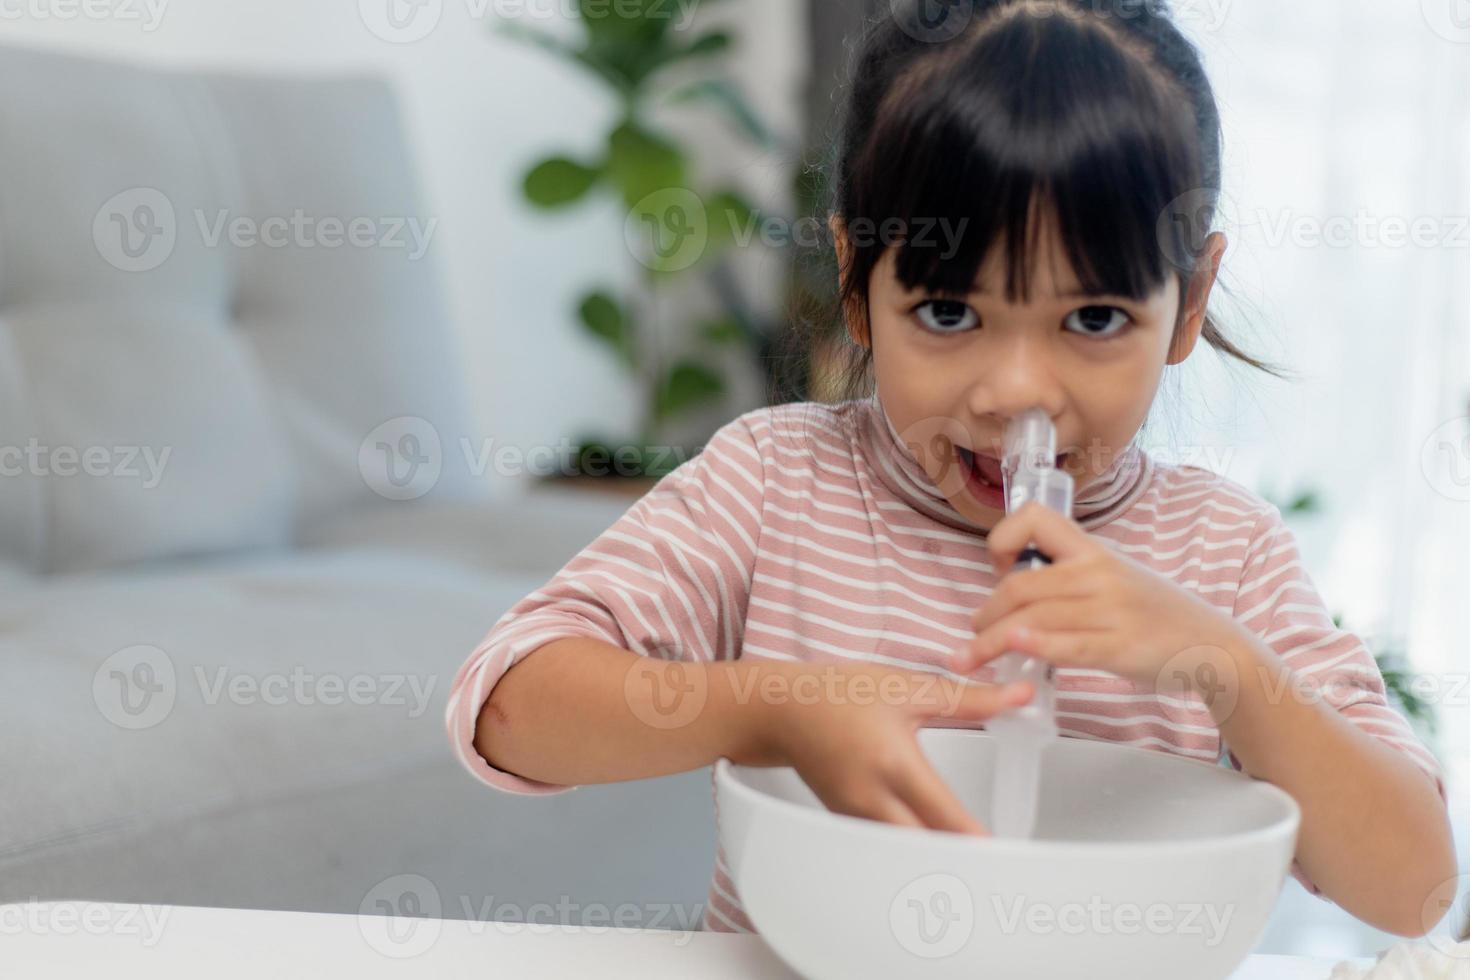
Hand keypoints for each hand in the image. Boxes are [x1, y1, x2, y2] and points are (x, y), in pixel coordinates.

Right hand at [761, 661, 1034, 834]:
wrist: (783, 710)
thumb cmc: (839, 695)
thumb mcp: (907, 688)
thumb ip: (968, 698)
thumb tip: (1017, 697)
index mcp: (894, 765)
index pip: (946, 817)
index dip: (979, 841)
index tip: (1006, 854)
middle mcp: (874, 800)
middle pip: (927, 851)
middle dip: (961, 860)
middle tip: (996, 863)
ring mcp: (859, 817)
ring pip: (906, 854)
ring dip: (937, 858)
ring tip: (971, 859)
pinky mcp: (850, 823)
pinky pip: (887, 847)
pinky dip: (913, 850)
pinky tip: (934, 845)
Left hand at [954, 501, 1245, 688]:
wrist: (1214, 646)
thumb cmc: (1156, 613)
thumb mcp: (1114, 575)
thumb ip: (1070, 573)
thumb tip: (1017, 580)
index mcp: (1093, 549)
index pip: (1034, 518)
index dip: (1003, 539)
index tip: (1000, 570)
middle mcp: (1098, 572)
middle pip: (1020, 585)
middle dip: (985, 612)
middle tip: (973, 632)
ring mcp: (1110, 609)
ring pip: (1033, 618)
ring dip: (990, 641)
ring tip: (971, 657)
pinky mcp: (1119, 646)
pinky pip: (1068, 644)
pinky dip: (1036, 645)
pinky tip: (1016, 649)